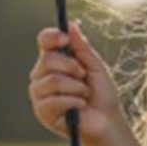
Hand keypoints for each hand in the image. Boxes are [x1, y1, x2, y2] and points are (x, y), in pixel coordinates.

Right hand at [29, 21, 127, 145]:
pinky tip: (80, 106)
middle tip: (84, 76)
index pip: (44, 41)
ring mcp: (39, 94)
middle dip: (72, 67)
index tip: (65, 40)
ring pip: (52, 80)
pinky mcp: (42, 112)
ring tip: (84, 94)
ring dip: (76, 87)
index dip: (53, 37)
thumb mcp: (94, 65)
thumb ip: (82, 47)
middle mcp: (41, 75)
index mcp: (53, 60)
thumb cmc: (101, 93)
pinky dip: (74, 101)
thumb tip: (71, 24)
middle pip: (47, 59)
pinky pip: (55, 100)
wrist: (107, 120)